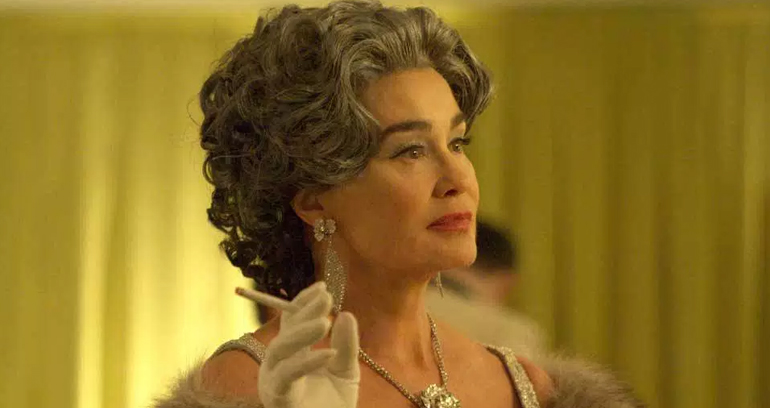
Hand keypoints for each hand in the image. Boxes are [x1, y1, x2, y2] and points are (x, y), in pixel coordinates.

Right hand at [258, 282, 359, 407]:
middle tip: (326, 298)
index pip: (292, 322)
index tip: (323, 287)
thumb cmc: (332, 406)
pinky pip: (288, 375)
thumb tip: (346, 314)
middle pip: (284, 331)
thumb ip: (346, 345)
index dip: (303, 303)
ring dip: (301, 333)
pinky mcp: (277, 398)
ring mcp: (274, 382)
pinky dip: (307, 362)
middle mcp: (278, 365)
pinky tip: (329, 354)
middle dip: (303, 312)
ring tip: (325, 322)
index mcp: (291, 355)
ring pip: (279, 350)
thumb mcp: (346, 372)